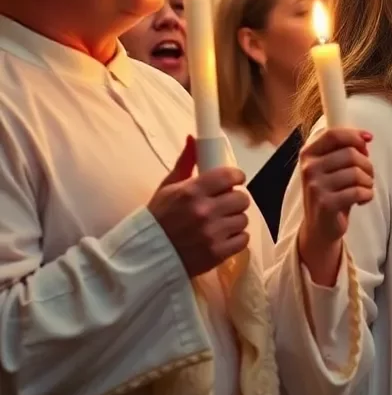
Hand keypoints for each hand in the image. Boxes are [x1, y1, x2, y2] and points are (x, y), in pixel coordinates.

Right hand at [148, 136, 249, 277]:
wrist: (145, 257)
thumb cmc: (158, 219)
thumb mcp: (168, 187)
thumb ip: (186, 162)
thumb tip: (194, 137)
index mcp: (192, 191)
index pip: (229, 176)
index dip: (235, 177)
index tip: (232, 182)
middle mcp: (205, 211)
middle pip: (241, 198)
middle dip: (234, 200)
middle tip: (223, 205)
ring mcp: (212, 234)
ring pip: (243, 219)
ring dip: (234, 220)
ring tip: (220, 224)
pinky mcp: (217, 254)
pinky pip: (243, 240)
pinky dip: (235, 239)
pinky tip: (222, 238)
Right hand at [296, 126, 374, 285]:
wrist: (320, 227)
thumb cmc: (332, 191)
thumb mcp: (332, 166)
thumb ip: (345, 149)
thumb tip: (366, 138)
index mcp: (309, 154)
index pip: (333, 135)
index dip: (354, 135)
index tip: (369, 139)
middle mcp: (309, 168)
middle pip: (351, 154)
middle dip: (367, 165)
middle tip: (367, 176)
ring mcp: (315, 187)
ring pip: (356, 173)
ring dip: (368, 182)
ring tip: (364, 188)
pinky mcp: (325, 204)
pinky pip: (358, 191)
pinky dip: (367, 195)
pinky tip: (362, 200)